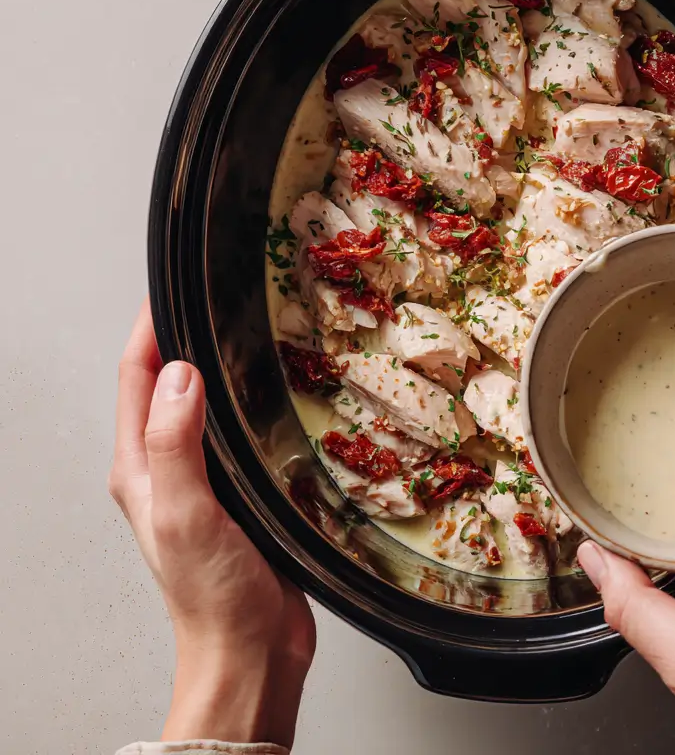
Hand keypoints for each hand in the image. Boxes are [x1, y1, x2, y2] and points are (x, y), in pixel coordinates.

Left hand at [110, 302, 315, 747]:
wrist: (250, 648)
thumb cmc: (211, 596)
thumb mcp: (184, 514)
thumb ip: (175, 443)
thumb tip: (179, 375)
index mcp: (140, 467)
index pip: (136, 378)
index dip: (150, 328)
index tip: (171, 288)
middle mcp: (168, 466)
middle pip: (168, 382)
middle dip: (184, 336)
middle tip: (214, 298)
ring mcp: (205, 477)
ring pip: (207, 402)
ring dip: (219, 365)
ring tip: (245, 331)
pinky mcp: (241, 488)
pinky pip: (241, 428)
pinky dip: (251, 399)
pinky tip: (276, 390)